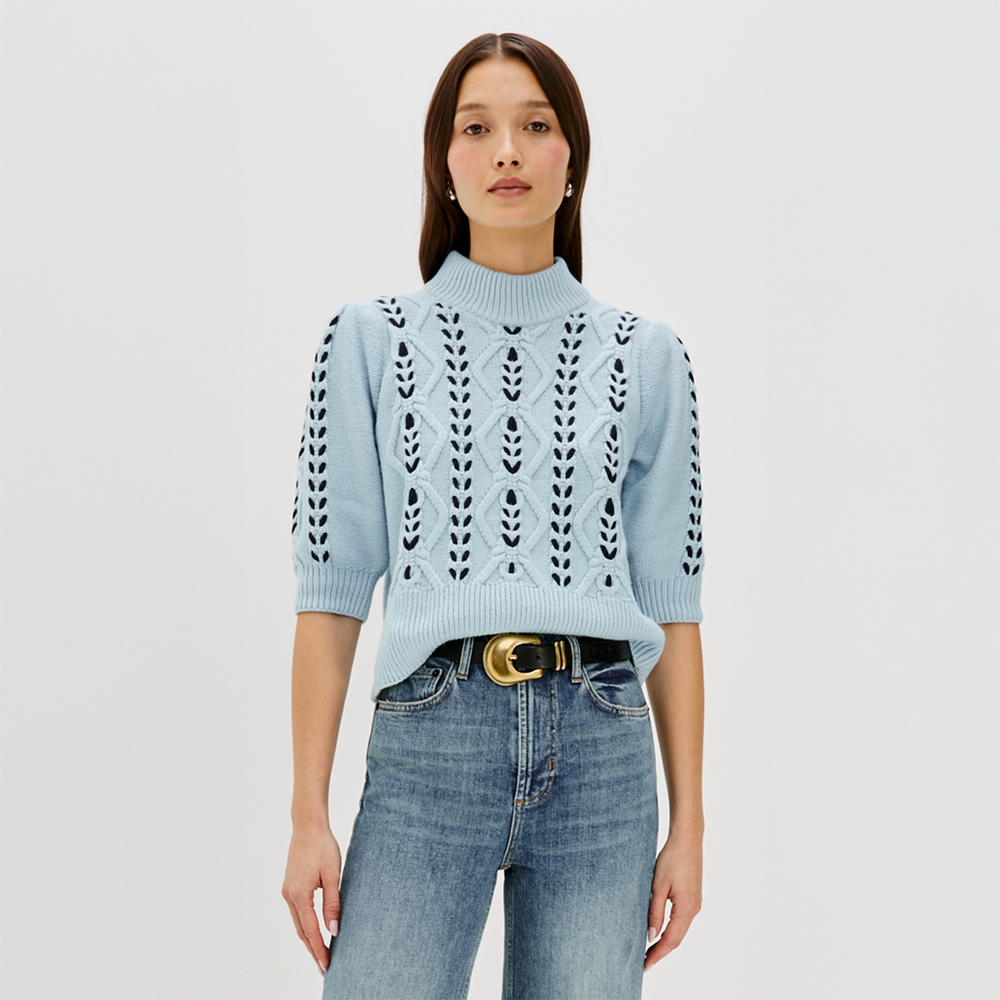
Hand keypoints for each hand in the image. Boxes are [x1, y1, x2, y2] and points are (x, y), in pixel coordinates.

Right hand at [281, 824, 342, 976]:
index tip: (326, 965)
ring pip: (298, 923)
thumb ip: (332, 903)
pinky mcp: (289, 886)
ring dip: (308, 938)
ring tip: (320, 953)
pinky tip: (313, 931)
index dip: (319, 949)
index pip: (310, 930)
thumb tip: (333, 930)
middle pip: (301, 931)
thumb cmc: (323, 846)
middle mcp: (289, 895)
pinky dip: (304, 925)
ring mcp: (287, 891)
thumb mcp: (333, 875)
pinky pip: (297, 912)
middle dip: (312, 949)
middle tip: (324, 967)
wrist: (308, 826)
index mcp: (299, 894)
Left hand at [644, 831, 702, 970]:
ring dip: (666, 942)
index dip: (657, 955)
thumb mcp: (658, 885)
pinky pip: (682, 920)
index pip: (670, 940)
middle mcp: (694, 909)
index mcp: (686, 909)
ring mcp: (695, 904)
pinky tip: (660, 931)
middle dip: (660, 952)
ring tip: (649, 950)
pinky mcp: (693, 897)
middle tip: (644, 962)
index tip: (644, 965)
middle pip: (676, 939)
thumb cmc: (672, 858)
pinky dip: (671, 930)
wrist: (688, 839)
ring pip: (680, 930)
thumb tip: (651, 936)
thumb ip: (655, 912)